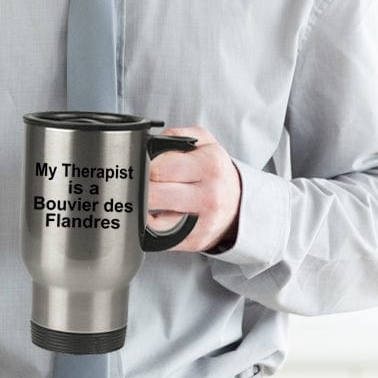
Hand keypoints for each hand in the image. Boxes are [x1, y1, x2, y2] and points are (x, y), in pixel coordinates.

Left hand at [147, 126, 241, 252]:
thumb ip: (175, 136)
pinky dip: (150, 228)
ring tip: (146, 199)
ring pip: (152, 222)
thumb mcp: (203, 142)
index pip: (159, 168)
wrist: (238, 204)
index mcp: (209, 166)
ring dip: (142, 211)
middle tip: (139, 183)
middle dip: (140, 188)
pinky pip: (159, 238)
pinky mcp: (195, 241)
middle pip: (152, 195)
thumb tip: (149, 144)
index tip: (142, 166)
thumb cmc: (214, 171)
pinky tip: (154, 216)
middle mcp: (209, 195)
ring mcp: (203, 222)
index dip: (144, 166)